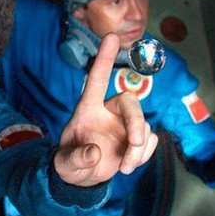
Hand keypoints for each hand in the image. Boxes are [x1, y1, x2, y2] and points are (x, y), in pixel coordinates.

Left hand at [54, 33, 158, 186]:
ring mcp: (124, 126)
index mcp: (88, 109)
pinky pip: (150, 141)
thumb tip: (95, 153)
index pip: (97, 80)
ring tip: (123, 167)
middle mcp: (109, 112)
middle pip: (130, 102)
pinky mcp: (137, 140)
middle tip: (136, 142)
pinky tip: (127, 164)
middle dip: (136, 121)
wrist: (83, 179)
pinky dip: (143, 155)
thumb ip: (75, 159)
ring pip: (143, 126)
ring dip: (137, 149)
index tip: (111, 36)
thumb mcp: (64, 165)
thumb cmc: (70, 164)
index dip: (104, 59)